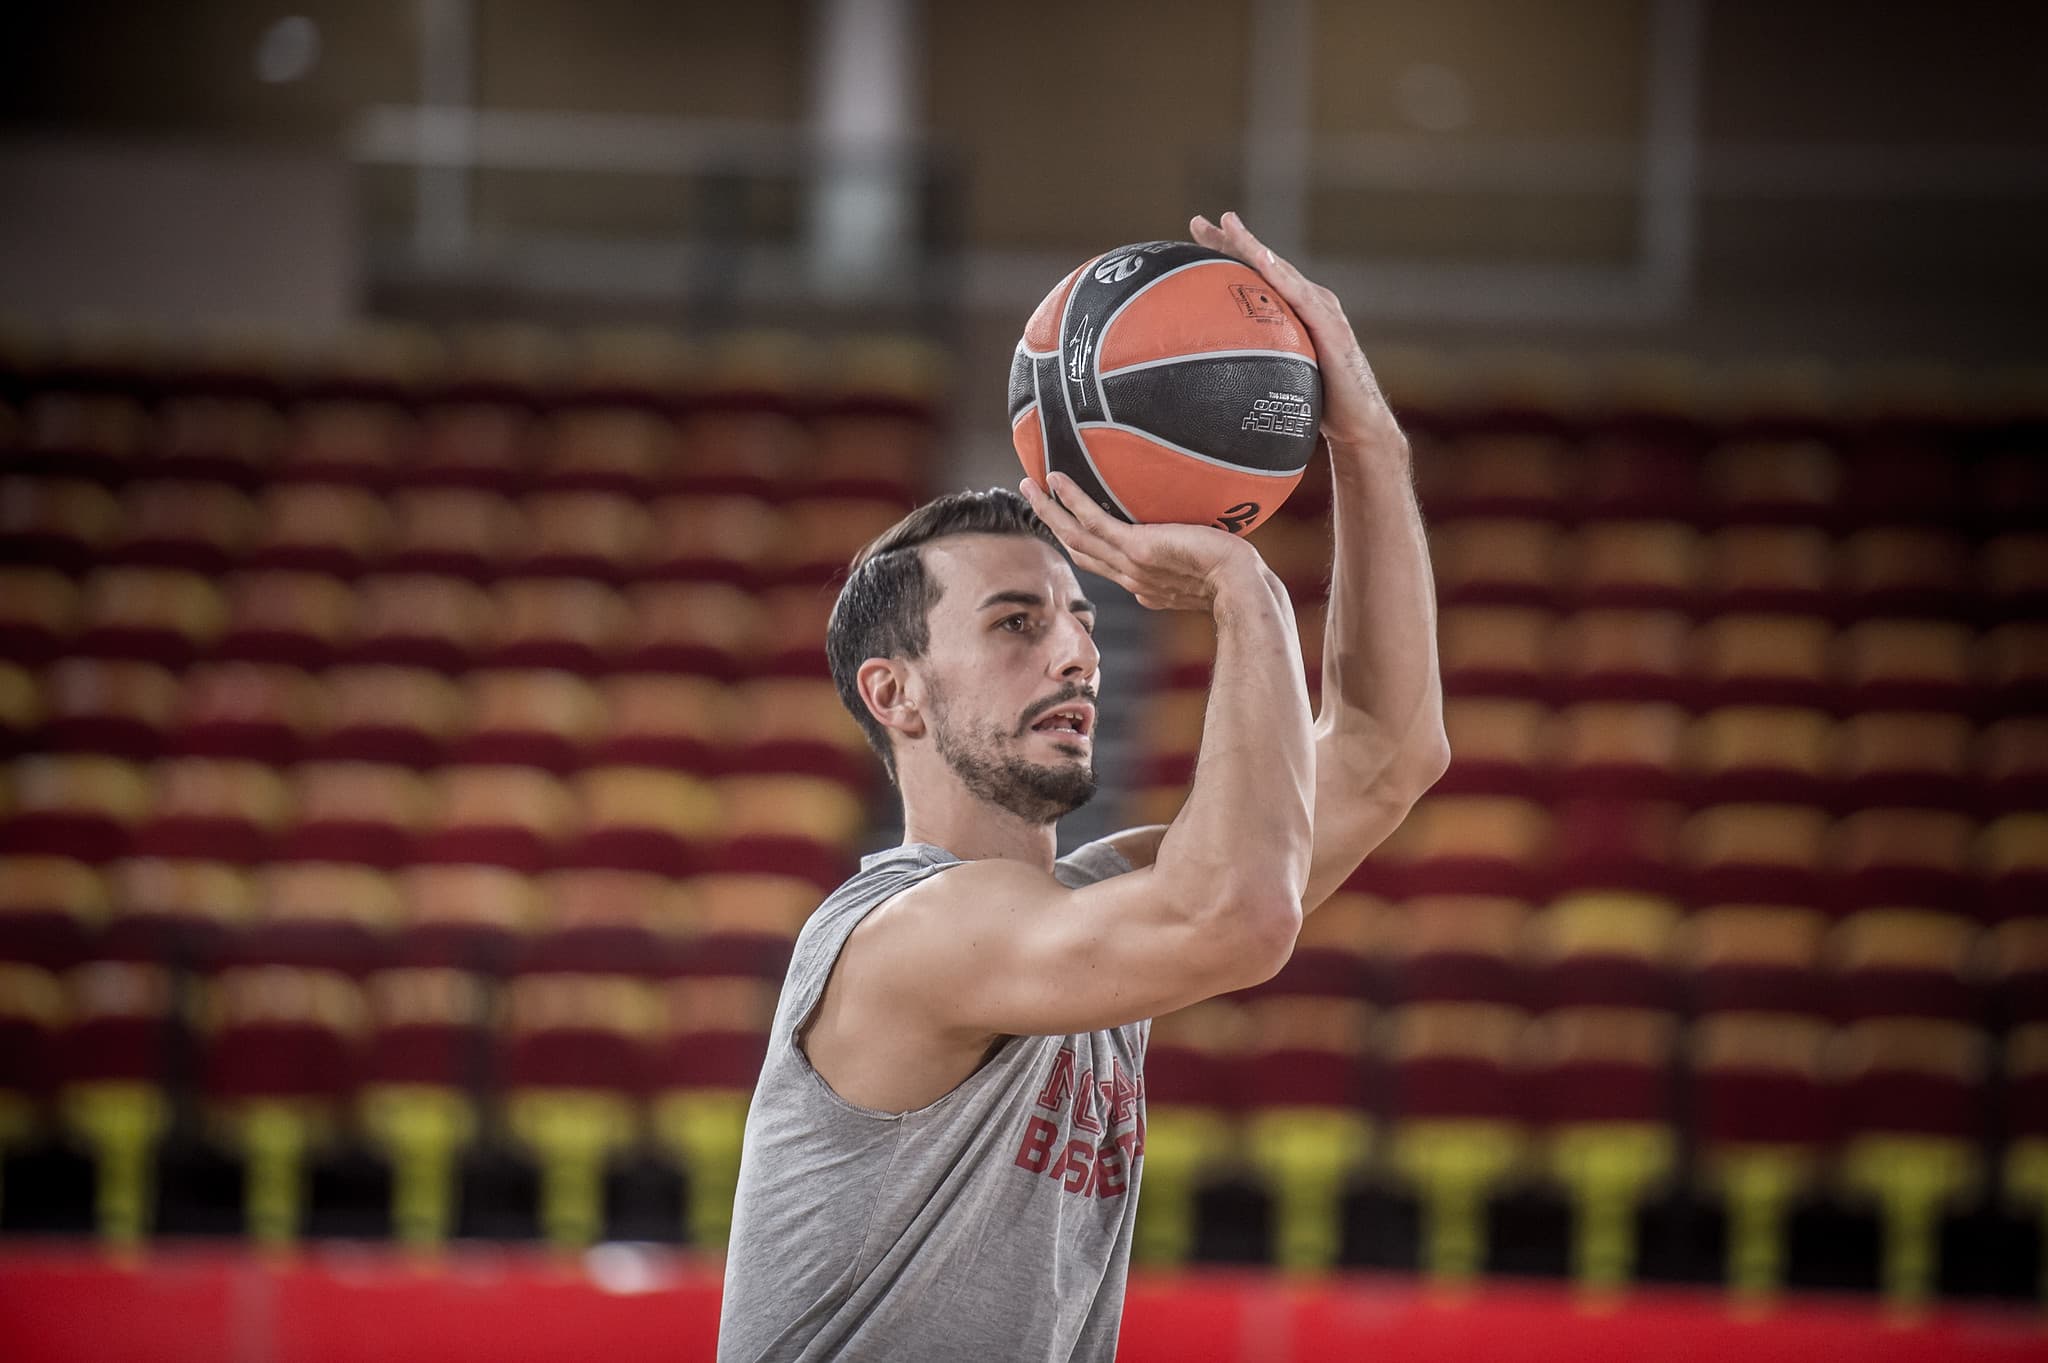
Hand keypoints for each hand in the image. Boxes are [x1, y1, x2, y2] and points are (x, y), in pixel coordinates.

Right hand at [1020, 470, 1261, 611]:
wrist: (1240, 586)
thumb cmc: (1236, 576)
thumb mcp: (1206, 569)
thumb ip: (1190, 556)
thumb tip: (1185, 537)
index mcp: (1145, 585)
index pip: (1104, 564)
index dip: (1081, 544)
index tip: (1068, 525)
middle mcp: (1131, 578)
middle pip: (1079, 551)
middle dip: (1053, 525)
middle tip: (1032, 499)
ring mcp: (1130, 565)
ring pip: (1075, 537)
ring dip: (1050, 512)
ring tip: (1029, 486)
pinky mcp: (1135, 549)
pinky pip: (1092, 522)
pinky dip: (1071, 500)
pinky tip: (1056, 479)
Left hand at [1189, 210, 1401, 454]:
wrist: (1358, 425)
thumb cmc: (1316, 404)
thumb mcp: (1276, 377)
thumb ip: (1252, 363)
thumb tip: (1205, 374)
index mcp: (1293, 310)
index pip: (1256, 274)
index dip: (1228, 252)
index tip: (1196, 234)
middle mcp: (1309, 301)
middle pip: (1265, 263)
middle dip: (1233, 240)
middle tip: (1198, 222)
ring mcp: (1323, 311)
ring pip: (1281, 272)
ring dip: (1254, 247)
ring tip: (1228, 227)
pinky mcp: (1332, 328)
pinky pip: (1302, 297)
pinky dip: (1281, 276)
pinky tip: (1261, 259)